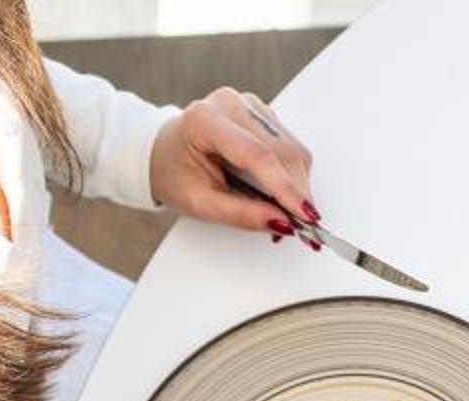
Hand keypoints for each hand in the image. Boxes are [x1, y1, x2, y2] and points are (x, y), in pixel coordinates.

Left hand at [148, 89, 317, 236]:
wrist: (162, 152)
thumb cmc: (175, 173)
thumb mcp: (199, 203)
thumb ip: (240, 214)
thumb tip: (281, 222)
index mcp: (204, 120)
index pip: (257, 155)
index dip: (285, 187)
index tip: (306, 216)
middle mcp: (230, 104)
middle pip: (282, 152)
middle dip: (296, 192)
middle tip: (303, 227)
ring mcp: (249, 105)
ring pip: (293, 150)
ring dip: (296, 185)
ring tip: (284, 211)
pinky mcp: (262, 113)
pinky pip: (291, 146)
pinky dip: (291, 175)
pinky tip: (276, 190)